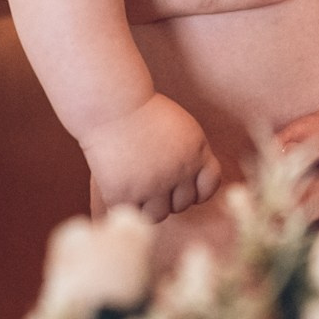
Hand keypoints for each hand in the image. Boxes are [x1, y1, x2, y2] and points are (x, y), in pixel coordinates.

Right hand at [81, 93, 222, 220]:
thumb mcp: (180, 126)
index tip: (180, 183)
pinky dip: (124, 205)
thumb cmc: (141, 111)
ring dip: (147, 205)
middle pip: (182, 204)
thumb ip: (190, 154)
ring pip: (158, 215)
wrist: (109, 104)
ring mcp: (152, 184)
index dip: (196, 189)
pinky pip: (131, 213)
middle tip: (148, 179)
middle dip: (168, 196)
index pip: (209, 186)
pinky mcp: (125, 193)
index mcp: (197, 151)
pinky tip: (117, 191)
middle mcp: (179, 170)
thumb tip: (192, 190)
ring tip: (134, 187)